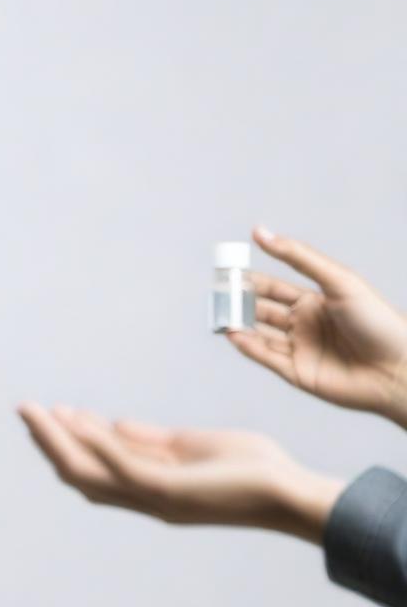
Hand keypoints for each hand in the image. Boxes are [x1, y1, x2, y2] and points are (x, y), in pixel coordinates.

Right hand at [17, 404, 345, 543]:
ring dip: (57, 440)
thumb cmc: (251, 470)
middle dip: (48, 441)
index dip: (66, 441)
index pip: (95, 465)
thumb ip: (152, 439)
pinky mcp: (169, 491)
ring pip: (88, 471)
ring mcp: (154, 497)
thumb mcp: (193, 447)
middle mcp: (143, 497)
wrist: (291, 493)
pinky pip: (120, 465)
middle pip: (79, 472)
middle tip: (24, 410)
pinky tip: (75, 420)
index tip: (49, 413)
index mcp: (150, 487)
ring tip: (33, 412)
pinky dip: (94, 441)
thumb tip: (114, 423)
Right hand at [228, 226, 406, 428]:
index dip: (249, 280)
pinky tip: (233, 333)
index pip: (271, 288)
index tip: (227, 271)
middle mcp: (303, 325)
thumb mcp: (337, 280)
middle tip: (218, 294)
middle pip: (260, 311)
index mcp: (313, 301)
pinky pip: (266, 357)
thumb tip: (260, 232)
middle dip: (239, 303)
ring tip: (220, 314)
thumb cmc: (377, 321)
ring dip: (239, 324)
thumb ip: (297, 256)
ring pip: (258, 334)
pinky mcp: (297, 373)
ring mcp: (299, 350)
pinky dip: (247, 346)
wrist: (398, 369)